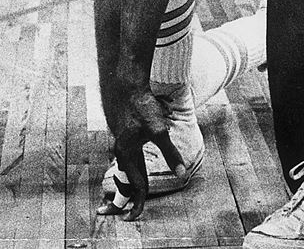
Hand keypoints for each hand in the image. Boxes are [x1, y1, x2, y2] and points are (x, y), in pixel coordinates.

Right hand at [97, 84, 184, 219]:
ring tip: (134, 195)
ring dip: (131, 182)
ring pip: (127, 169)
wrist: (128, 86)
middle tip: (131, 212)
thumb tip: (182, 173)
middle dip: (129, 197)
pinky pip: (128, 159)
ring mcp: (122, 143)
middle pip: (127, 180)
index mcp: (126, 153)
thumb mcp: (159, 130)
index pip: (134, 184)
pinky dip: (132, 168)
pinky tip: (137, 166)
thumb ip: (171, 153)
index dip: (137, 201)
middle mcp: (121, 150)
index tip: (134, 216)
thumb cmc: (142, 106)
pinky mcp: (125, 135)